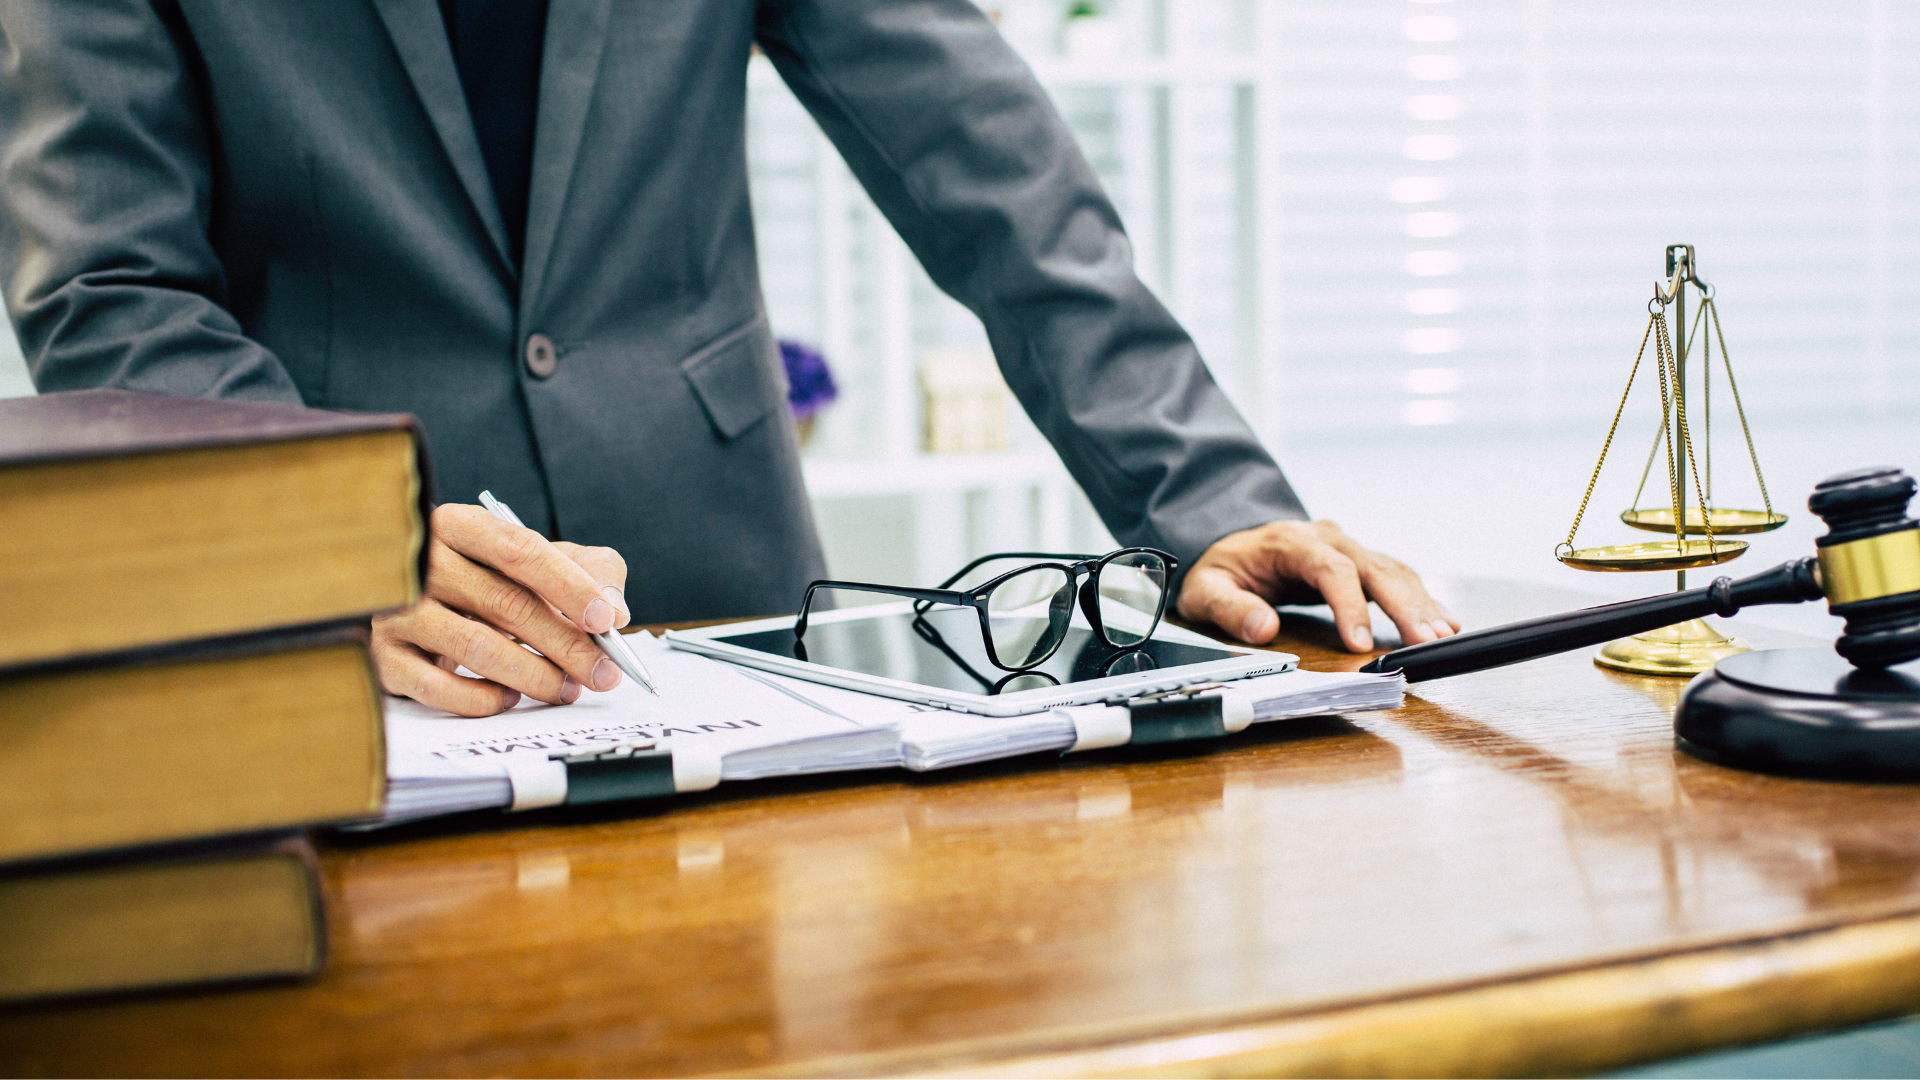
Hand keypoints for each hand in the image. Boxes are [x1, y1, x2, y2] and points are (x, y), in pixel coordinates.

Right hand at [372, 504, 631, 716]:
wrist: (410, 598)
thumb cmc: (488, 576)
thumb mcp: (540, 558)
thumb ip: (588, 571)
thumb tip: (615, 611)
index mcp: (460, 525)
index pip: (519, 550)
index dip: (568, 586)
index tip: (607, 619)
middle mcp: (421, 562)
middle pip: (506, 604)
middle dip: (566, 644)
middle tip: (603, 673)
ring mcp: (396, 610)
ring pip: (476, 648)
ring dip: (533, 675)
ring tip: (566, 689)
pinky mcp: (385, 655)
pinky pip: (438, 688)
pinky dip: (482, 699)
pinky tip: (510, 698)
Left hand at [1176, 519, 1458, 652]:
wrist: (1231, 544)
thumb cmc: (1222, 569)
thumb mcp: (1205, 589)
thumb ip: (1231, 607)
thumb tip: (1263, 628)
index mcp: (1292, 541)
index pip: (1330, 570)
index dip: (1349, 606)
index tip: (1360, 642)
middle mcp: (1327, 539)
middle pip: (1374, 567)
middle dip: (1404, 606)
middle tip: (1425, 641)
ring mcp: (1347, 548)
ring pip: (1393, 571)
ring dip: (1420, 604)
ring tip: (1441, 637)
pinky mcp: (1359, 563)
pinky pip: (1397, 577)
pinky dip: (1421, 599)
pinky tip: (1443, 621)